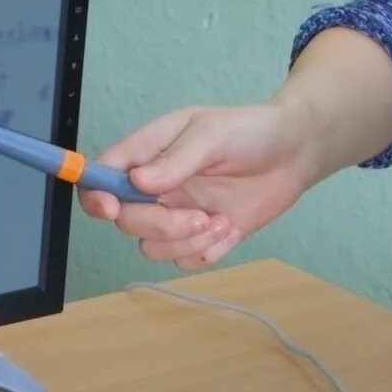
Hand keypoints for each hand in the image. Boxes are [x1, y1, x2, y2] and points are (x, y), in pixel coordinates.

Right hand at [78, 101, 326, 269]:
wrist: (295, 153)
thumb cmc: (252, 132)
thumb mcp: (213, 134)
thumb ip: (176, 159)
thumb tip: (138, 182)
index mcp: (148, 153)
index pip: (101, 176)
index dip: (95, 195)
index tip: (112, 208)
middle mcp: (155, 187)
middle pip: (125, 220)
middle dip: (159, 225)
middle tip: (198, 216)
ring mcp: (176, 214)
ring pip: (152, 247)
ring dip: (186, 241)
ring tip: (221, 222)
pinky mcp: (200, 236)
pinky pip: (184, 260)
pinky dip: (205, 252)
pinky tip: (229, 229)